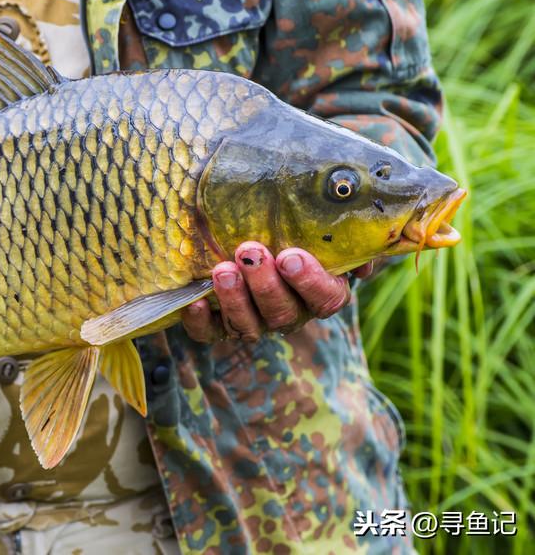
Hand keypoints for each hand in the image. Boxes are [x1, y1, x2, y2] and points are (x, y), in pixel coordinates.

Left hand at [181, 241, 373, 342]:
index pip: (325, 298)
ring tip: (223, 270)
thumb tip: (364, 258)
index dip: (309, 281)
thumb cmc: (290, 228)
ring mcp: (254, 323)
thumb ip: (345, 236)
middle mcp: (288, 313)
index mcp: (320, 292)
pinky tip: (194, 303)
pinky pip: (209, 333)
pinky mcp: (218, 326)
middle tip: (250, 252)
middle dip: (265, 284)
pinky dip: (201, 323)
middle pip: (282, 312)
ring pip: (248, 325)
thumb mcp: (320, 225)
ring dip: (235, 300)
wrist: (247, 233)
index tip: (291, 256)